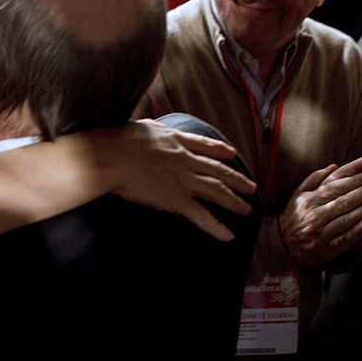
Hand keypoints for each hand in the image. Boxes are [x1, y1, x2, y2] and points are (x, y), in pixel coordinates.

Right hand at [109, 119, 256, 241]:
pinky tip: (228, 235)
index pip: (204, 145)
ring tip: (246, 209)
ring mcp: (182, 180)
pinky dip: (216, 226)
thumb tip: (151, 126)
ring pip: (216, 191)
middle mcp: (184, 159)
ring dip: (234, 201)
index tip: (232, 154)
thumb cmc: (117, 141)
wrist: (110, 157)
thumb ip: (151, 128)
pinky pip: (201, 215)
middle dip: (237, 179)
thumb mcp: (140, 127)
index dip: (220, 150)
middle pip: (218, 170)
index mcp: (175, 141)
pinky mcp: (175, 199)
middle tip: (251, 187)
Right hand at [279, 154, 361, 266]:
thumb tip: (334, 167)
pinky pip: (344, 239)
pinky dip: (357, 231)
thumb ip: (315, 179)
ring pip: (346, 218)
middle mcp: (313, 215)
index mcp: (308, 201)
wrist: (281, 245)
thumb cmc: (294, 218)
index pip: (334, 187)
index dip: (354, 180)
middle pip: (344, 201)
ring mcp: (319, 233)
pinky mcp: (325, 249)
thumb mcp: (298, 195)